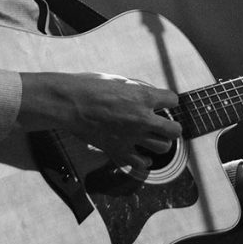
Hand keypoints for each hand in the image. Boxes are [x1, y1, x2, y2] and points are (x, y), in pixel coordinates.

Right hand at [18, 71, 181, 170]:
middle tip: (163, 124)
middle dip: (171, 127)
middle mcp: (142, 118)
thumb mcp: (116, 80)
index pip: (173, 100)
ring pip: (162, 148)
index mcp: (143, 97)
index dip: (168, 100)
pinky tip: (141, 155)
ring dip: (159, 142)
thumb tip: (143, 93)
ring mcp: (131, 137)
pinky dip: (143, 161)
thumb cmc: (88, 87)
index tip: (162, 102)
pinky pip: (140, 163)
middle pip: (174, 130)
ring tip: (151, 138)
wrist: (68, 104)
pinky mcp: (118, 150)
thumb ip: (134, 89)